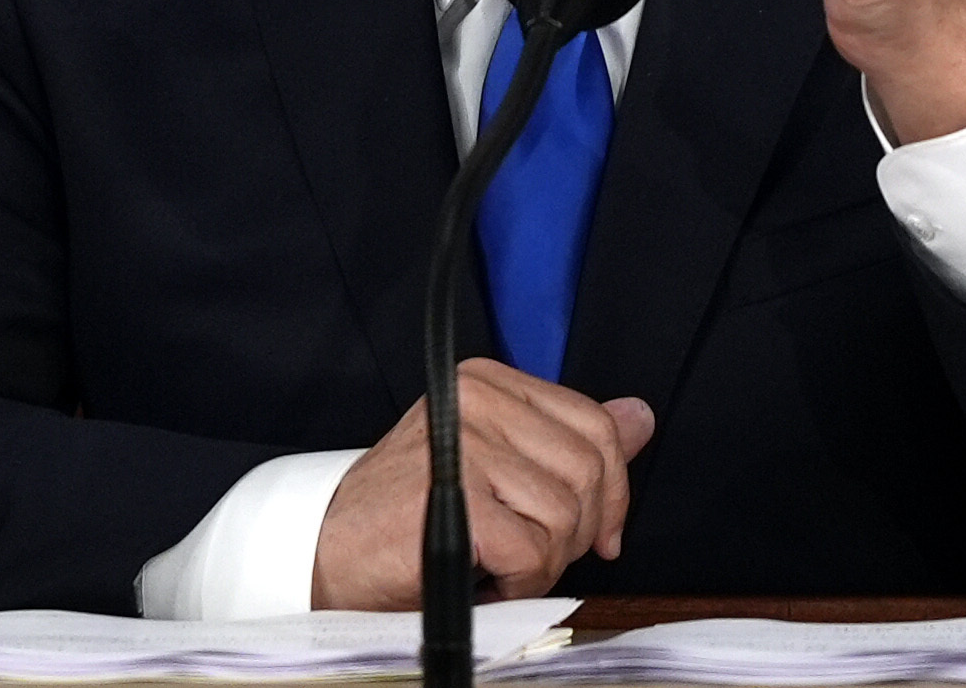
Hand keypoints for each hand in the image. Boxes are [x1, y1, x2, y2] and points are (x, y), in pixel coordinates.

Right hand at [308, 363, 655, 608]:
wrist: (324, 556)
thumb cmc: (407, 517)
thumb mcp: (496, 467)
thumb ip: (566, 442)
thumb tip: (640, 417)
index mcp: (489, 383)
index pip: (595, 425)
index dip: (612, 490)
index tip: (600, 533)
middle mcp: (476, 401)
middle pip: (589, 470)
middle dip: (576, 533)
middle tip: (533, 557)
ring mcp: (462, 445)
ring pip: (564, 514)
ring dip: (543, 562)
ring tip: (500, 567)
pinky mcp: (452, 497)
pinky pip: (531, 550)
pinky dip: (519, 582)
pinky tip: (485, 580)